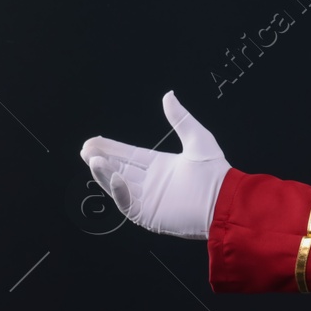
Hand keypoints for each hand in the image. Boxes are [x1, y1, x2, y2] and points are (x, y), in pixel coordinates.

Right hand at [79, 91, 231, 239]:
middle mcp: (151, 183)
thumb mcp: (197, 138)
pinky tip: (112, 175)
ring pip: (119, 184)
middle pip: (119, 168)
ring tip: (93, 159)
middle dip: (101, 159)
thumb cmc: (215, 172)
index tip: (94, 141)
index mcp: (160, 166)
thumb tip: (168, 95)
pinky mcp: (148, 215)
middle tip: (86, 149)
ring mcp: (148, 200)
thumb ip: (180, 118)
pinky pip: (127, 202)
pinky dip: (118, 190)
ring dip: (104, 172)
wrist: (224, 200)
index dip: (112, 148)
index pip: (130, 155)